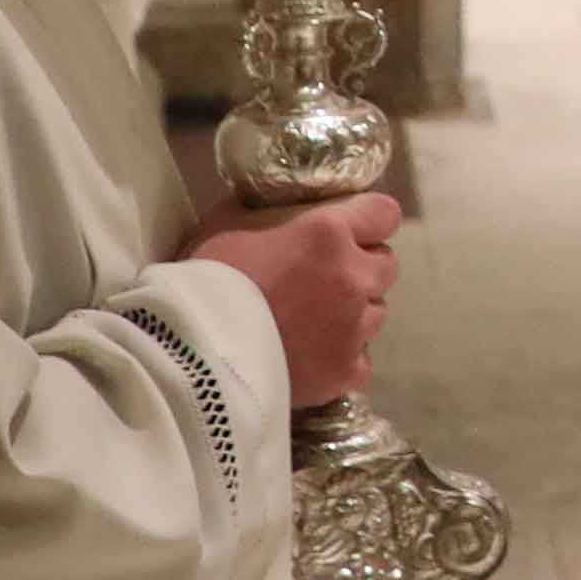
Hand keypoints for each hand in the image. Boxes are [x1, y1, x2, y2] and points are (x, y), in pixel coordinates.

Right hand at [179, 188, 399, 403]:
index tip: (350, 229)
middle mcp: (354, 277)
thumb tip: (265, 207)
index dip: (368, 220)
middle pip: (386, 265)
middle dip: (362, 267)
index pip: (384, 214)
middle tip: (324, 278)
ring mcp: (355, 328)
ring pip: (376, 313)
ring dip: (354, 312)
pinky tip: (313, 356)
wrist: (194, 352)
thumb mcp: (227, 224)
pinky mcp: (346, 372)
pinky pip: (360, 359)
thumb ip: (261, 212)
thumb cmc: (206, 279)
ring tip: (314, 321)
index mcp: (329, 233)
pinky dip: (342, 356)